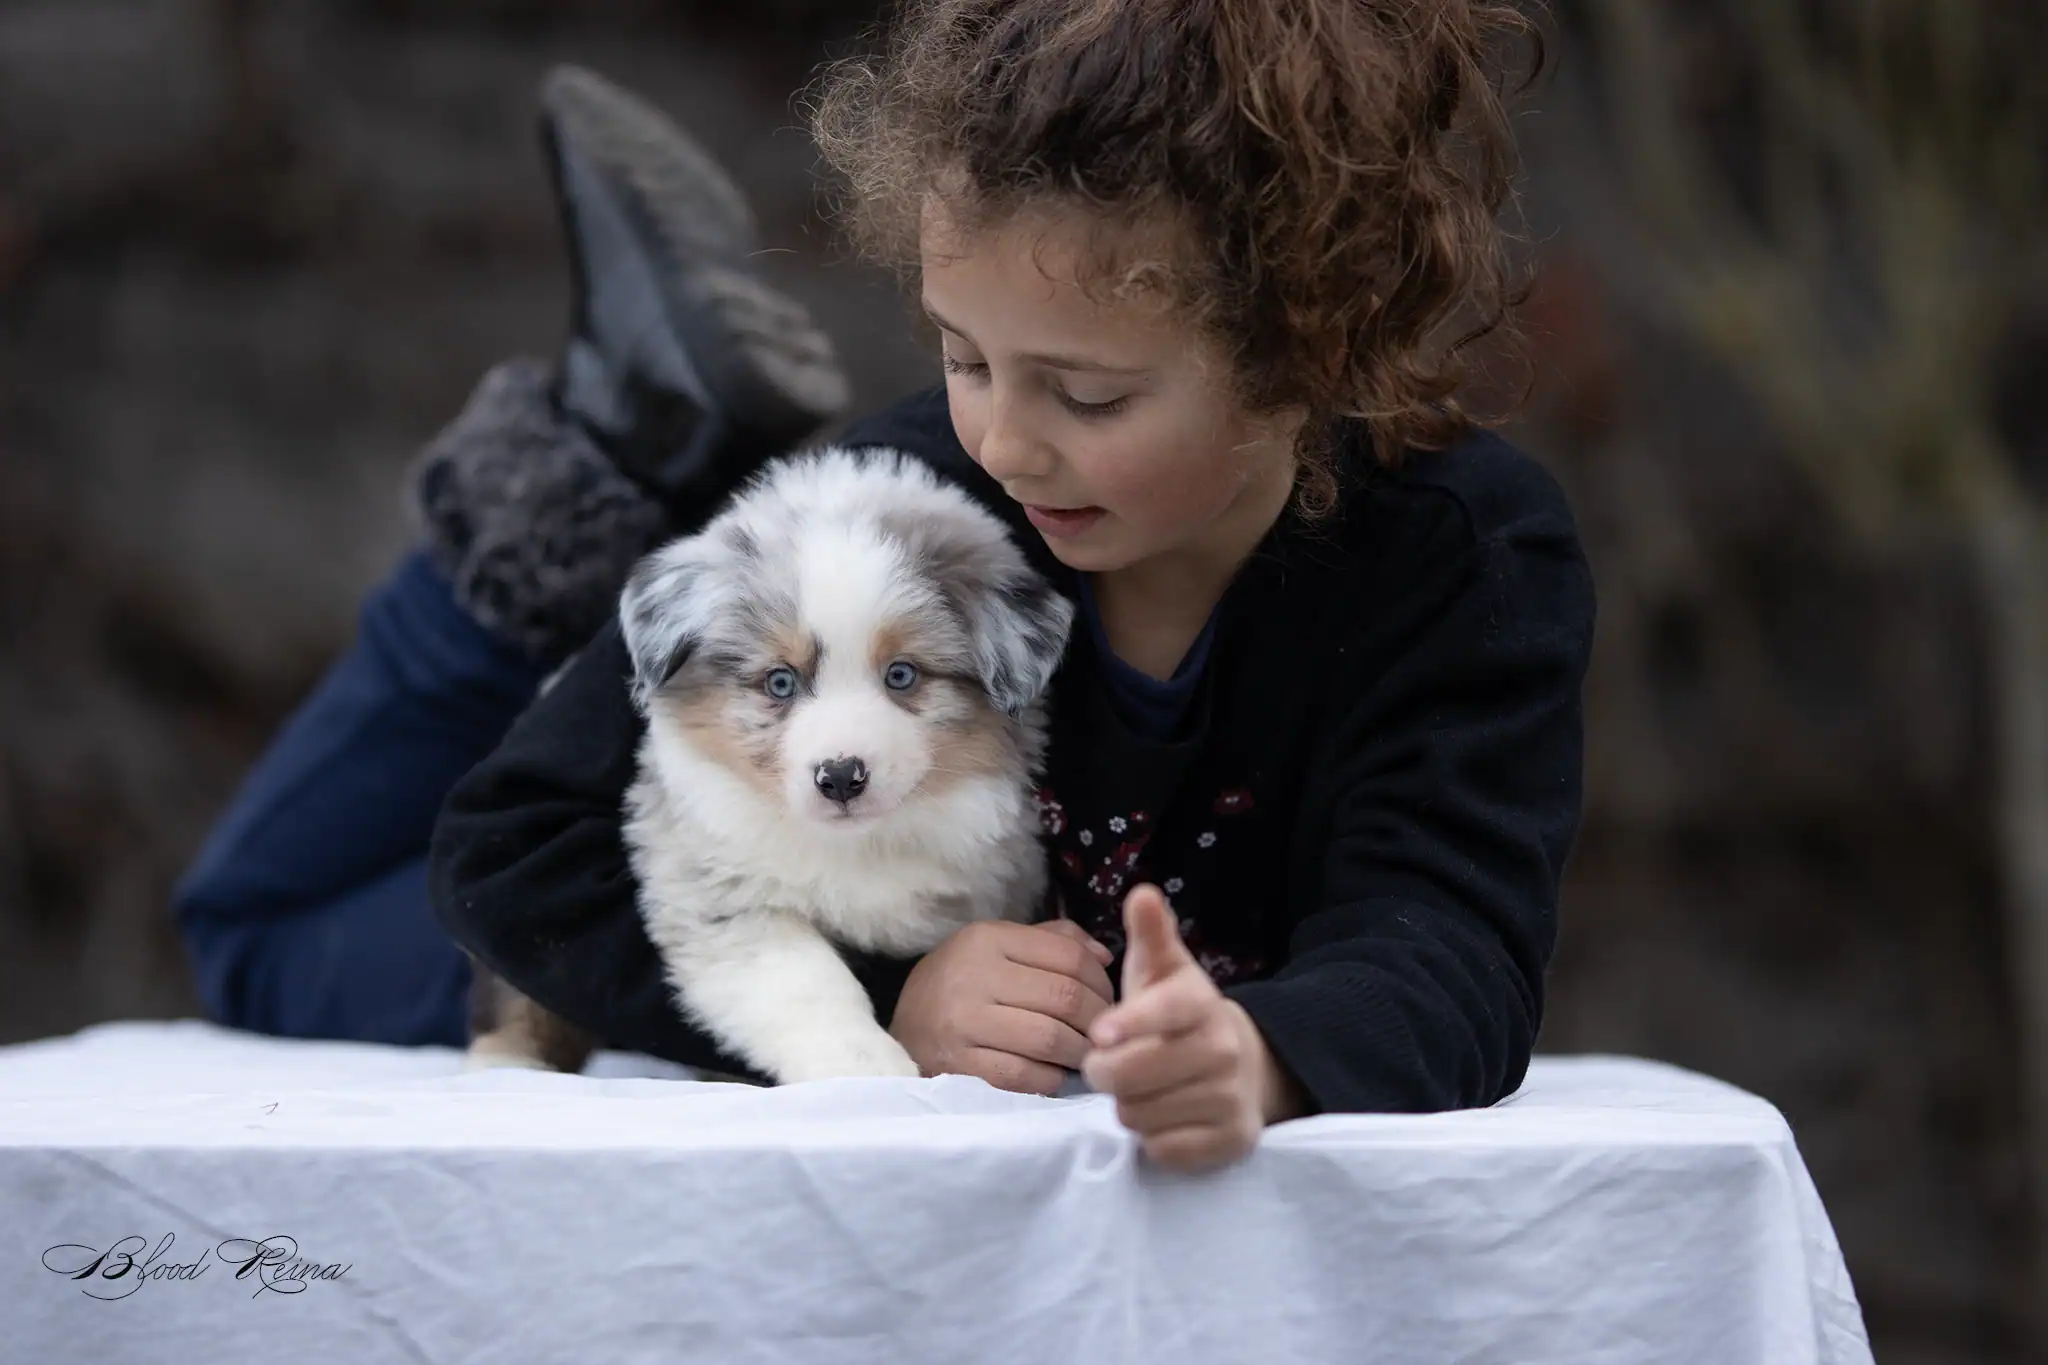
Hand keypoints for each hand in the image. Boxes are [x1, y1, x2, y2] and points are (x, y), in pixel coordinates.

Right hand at [890, 918, 1115, 1094]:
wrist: (903, 1029)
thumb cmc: (963, 984)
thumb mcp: (998, 947)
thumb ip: (1053, 942)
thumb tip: (1105, 957)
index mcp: (988, 939)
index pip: (1069, 956)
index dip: (1102, 982)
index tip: (1109, 1000)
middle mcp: (975, 976)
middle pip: (1066, 998)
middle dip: (1099, 1021)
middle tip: (1106, 1034)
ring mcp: (964, 1024)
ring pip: (1051, 1039)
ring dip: (1079, 1052)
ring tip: (1085, 1055)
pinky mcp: (960, 1067)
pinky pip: (1026, 1076)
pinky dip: (1050, 1078)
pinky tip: (1053, 1074)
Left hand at [1082, 884, 1305, 1172]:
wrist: (1239, 1061)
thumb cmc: (1177, 1012)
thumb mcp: (1162, 970)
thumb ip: (1150, 933)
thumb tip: (1142, 892)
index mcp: (1201, 1002)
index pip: (1165, 1011)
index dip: (1130, 1023)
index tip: (1100, 1034)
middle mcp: (1223, 1050)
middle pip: (1132, 1075)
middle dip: (1106, 1072)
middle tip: (1109, 1063)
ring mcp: (1230, 1099)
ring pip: (1139, 1115)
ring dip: (1127, 1106)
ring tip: (1141, 1088)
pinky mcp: (1230, 1141)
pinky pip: (1162, 1150)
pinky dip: (1152, 1138)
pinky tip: (1162, 1115)